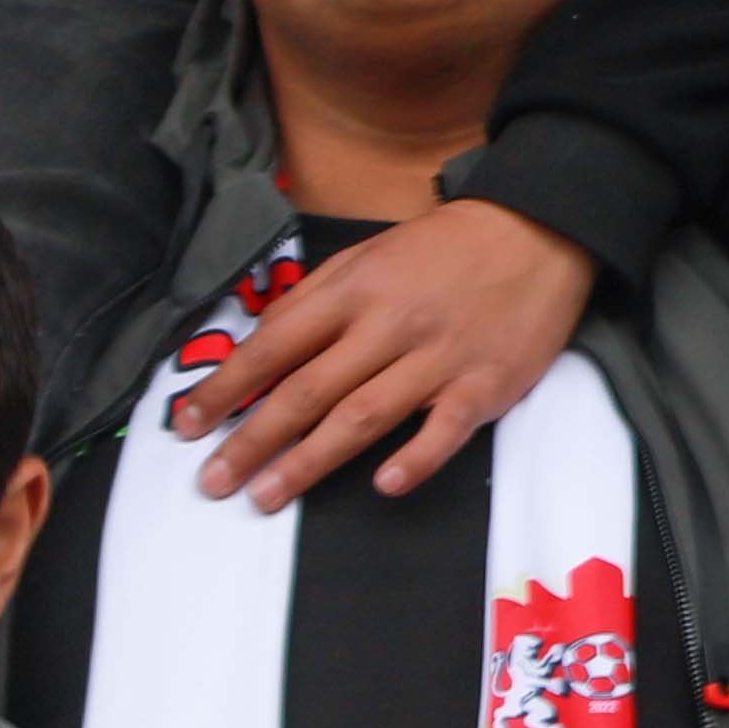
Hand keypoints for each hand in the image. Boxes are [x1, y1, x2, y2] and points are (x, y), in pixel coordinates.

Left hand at [180, 195, 591, 504]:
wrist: (542, 231)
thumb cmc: (445, 248)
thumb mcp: (369, 255)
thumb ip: (314, 299)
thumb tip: (258, 346)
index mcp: (355, 291)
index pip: (274, 347)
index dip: (226, 389)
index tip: (187, 428)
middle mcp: (391, 326)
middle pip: (309, 391)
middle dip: (254, 440)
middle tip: (213, 483)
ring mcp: (440, 358)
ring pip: (365, 416)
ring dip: (311, 460)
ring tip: (267, 496)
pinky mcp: (487, 384)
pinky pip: (447, 428)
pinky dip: (416, 458)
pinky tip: (384, 484)